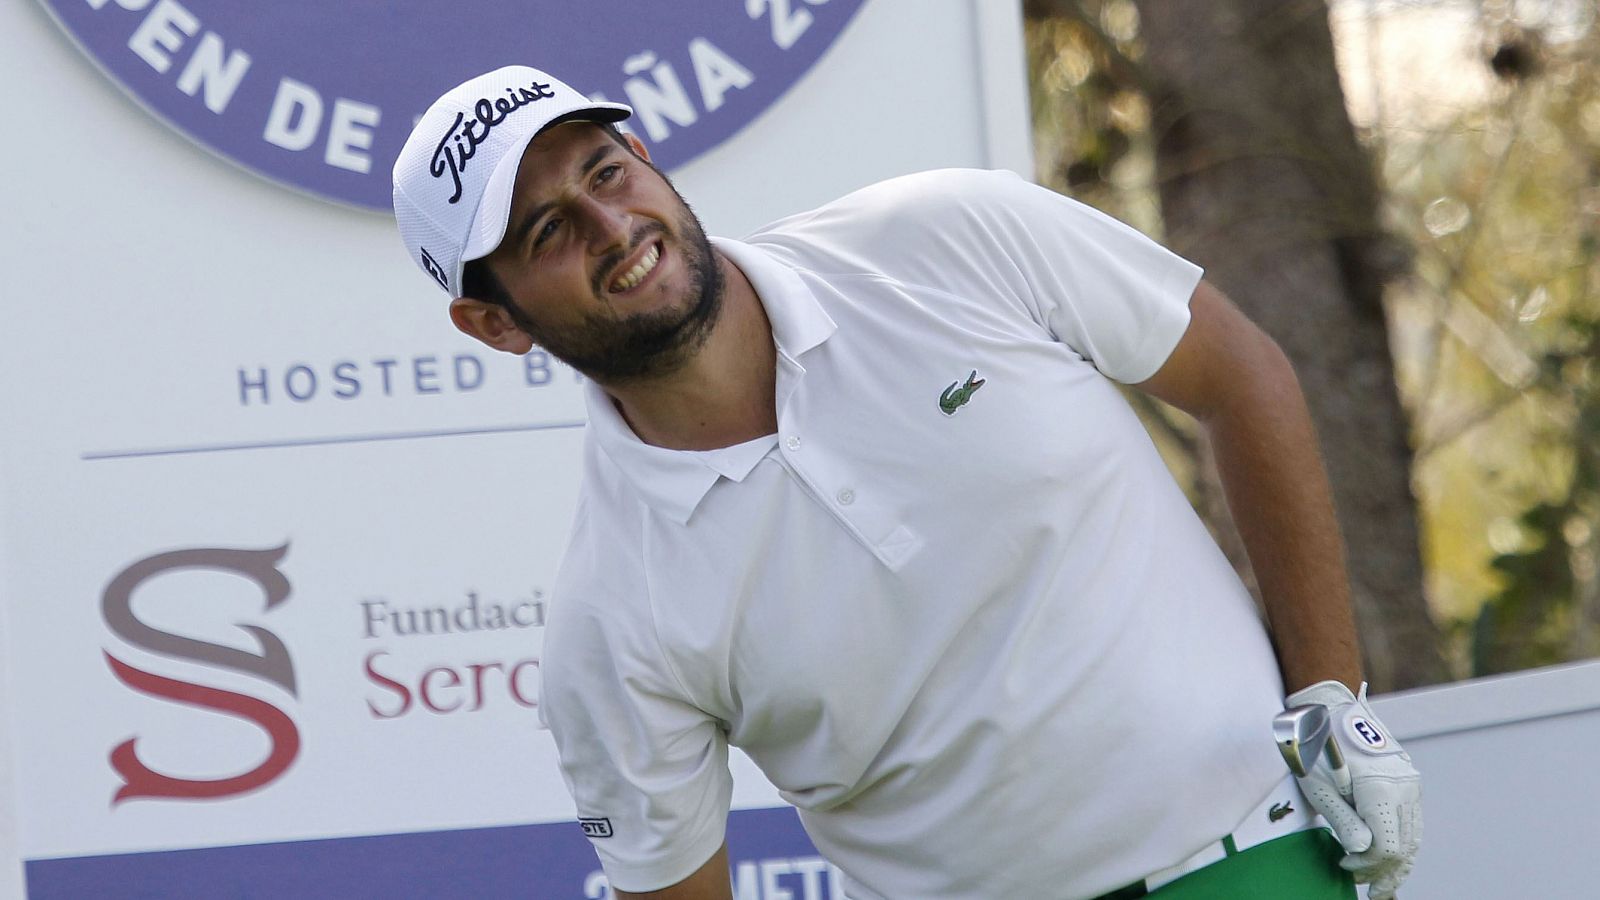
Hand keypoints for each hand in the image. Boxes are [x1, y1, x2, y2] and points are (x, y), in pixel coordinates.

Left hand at [1284, 680, 1420, 899]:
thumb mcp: (1320, 787)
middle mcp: (1405, 788)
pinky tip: (1393, 861)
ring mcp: (1410, 785)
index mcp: (1382, 789)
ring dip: (1399, 864)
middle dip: (1385, 871)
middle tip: (1367, 889)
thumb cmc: (1318, 748)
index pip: (1387, 847)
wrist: (1331, 710)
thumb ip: (1343, 820)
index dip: (1367, 864)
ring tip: (1384, 887)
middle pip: (1405, 846)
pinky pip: (1412, 823)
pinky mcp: (1408, 783)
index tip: (1344, 865)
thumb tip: (1361, 851)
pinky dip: (1404, 845)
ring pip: (1414, 837)